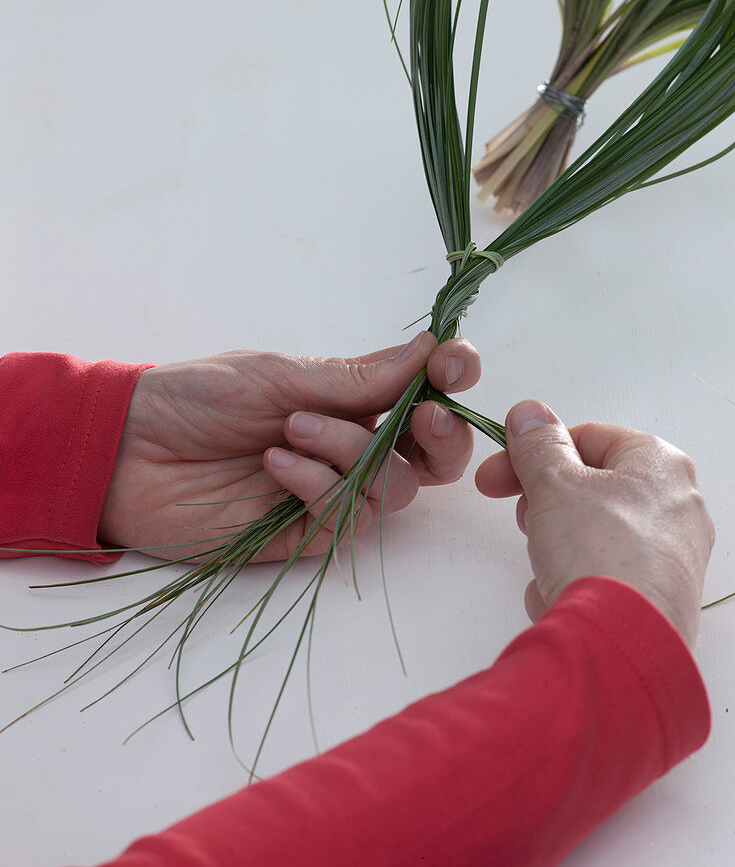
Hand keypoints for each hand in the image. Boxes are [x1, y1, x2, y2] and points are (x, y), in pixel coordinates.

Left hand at [101, 332, 479, 561]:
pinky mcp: (304, 533)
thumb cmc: (198, 397)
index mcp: (350, 399)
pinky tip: (274, 463)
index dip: (452, 379)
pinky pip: (345, 516)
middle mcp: (351, 445)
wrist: (129, 450)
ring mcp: (329, 491)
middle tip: (423, 417)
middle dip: (442, 435)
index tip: (458, 362)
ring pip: (393, 487)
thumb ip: (359, 377)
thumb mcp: (281, 375)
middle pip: (432, 457)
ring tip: (291, 428)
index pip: (423, 394)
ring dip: (351, 451)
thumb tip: (430, 350)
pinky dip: (318, 485)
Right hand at [475, 401, 714, 646]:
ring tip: (547, 569)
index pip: (587, 437)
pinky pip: (606, 575)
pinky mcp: (664, 597)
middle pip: (592, 486)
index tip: (495, 473)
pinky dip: (578, 582)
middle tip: (525, 520)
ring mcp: (675, 554)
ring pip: (594, 534)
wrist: (623, 644)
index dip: (534, 452)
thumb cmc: (596, 547)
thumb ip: (538, 444)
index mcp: (660, 462)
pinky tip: (563, 600)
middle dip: (547, 502)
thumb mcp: (555, 484)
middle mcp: (679, 504)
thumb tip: (529, 412)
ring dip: (556, 546)